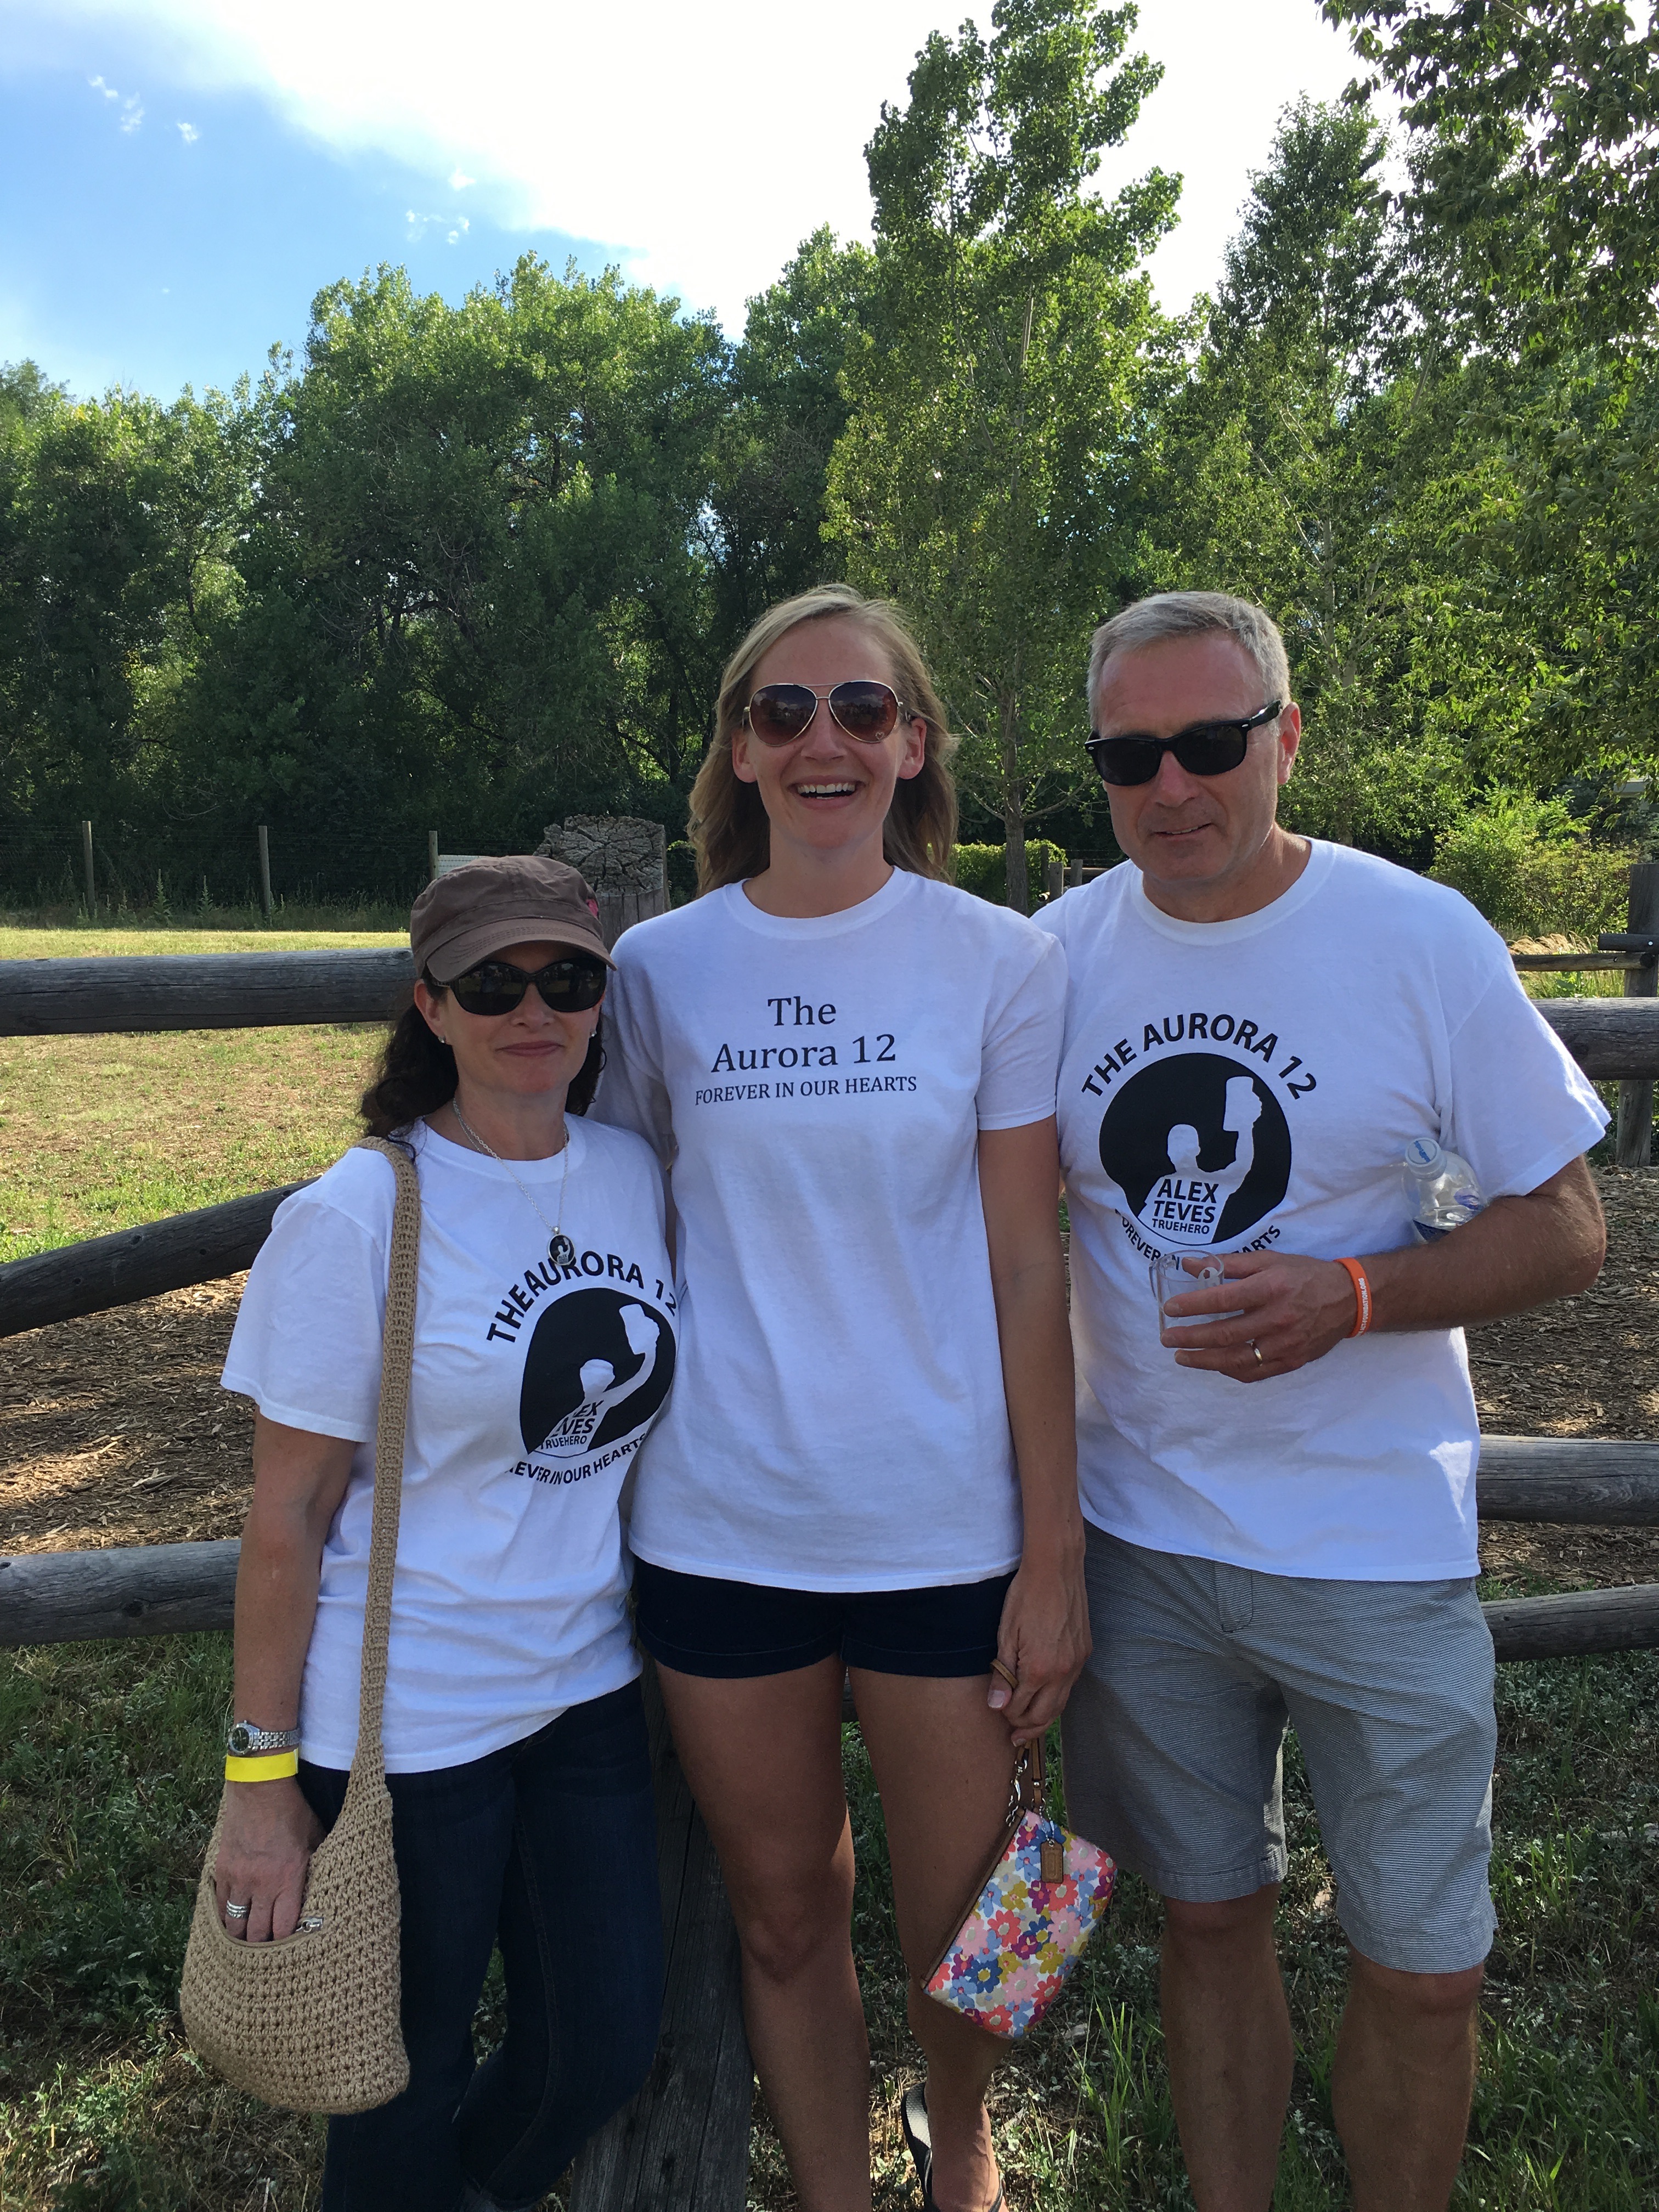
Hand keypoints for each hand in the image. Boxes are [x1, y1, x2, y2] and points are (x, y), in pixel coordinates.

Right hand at [214, 1777, 321, 1942]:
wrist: (259, 1788)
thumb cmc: (294, 1811)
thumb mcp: (316, 1836)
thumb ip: (317, 1864)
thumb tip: (324, 1884)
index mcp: (289, 1878)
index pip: (284, 1927)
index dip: (286, 1943)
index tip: (290, 1951)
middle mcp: (262, 1885)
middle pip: (257, 1934)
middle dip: (263, 1948)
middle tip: (268, 1955)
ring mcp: (239, 1879)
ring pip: (235, 1925)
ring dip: (241, 1937)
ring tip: (248, 1946)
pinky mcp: (222, 1870)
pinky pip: (220, 1905)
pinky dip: (224, 1918)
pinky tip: (230, 1924)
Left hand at [988, 1549, 1091, 1746]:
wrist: (1056, 1568)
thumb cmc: (1025, 1596)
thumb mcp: (1006, 1633)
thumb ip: (1003, 1673)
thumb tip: (997, 1706)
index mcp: (1039, 1668)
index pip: (1021, 1708)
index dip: (1007, 1715)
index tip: (997, 1713)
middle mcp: (1063, 1671)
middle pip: (1046, 1715)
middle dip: (1027, 1727)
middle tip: (1013, 1735)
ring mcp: (1077, 1662)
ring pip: (1061, 1704)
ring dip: (1044, 1718)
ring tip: (1028, 1726)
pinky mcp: (1085, 1651)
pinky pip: (1070, 1685)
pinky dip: (1057, 1698)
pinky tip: (1045, 1697)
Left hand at [1160, 1250, 1357, 1381]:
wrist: (1349, 1299)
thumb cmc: (1304, 1275)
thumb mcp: (1269, 1260)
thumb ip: (1228, 1263)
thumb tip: (1190, 1263)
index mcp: (1272, 1288)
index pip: (1224, 1299)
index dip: (1194, 1305)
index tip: (1171, 1309)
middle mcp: (1279, 1318)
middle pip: (1226, 1333)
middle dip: (1191, 1337)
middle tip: (1167, 1337)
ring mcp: (1286, 1344)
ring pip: (1238, 1358)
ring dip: (1204, 1360)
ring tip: (1181, 1356)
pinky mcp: (1292, 1361)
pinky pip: (1255, 1372)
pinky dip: (1230, 1370)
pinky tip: (1213, 1364)